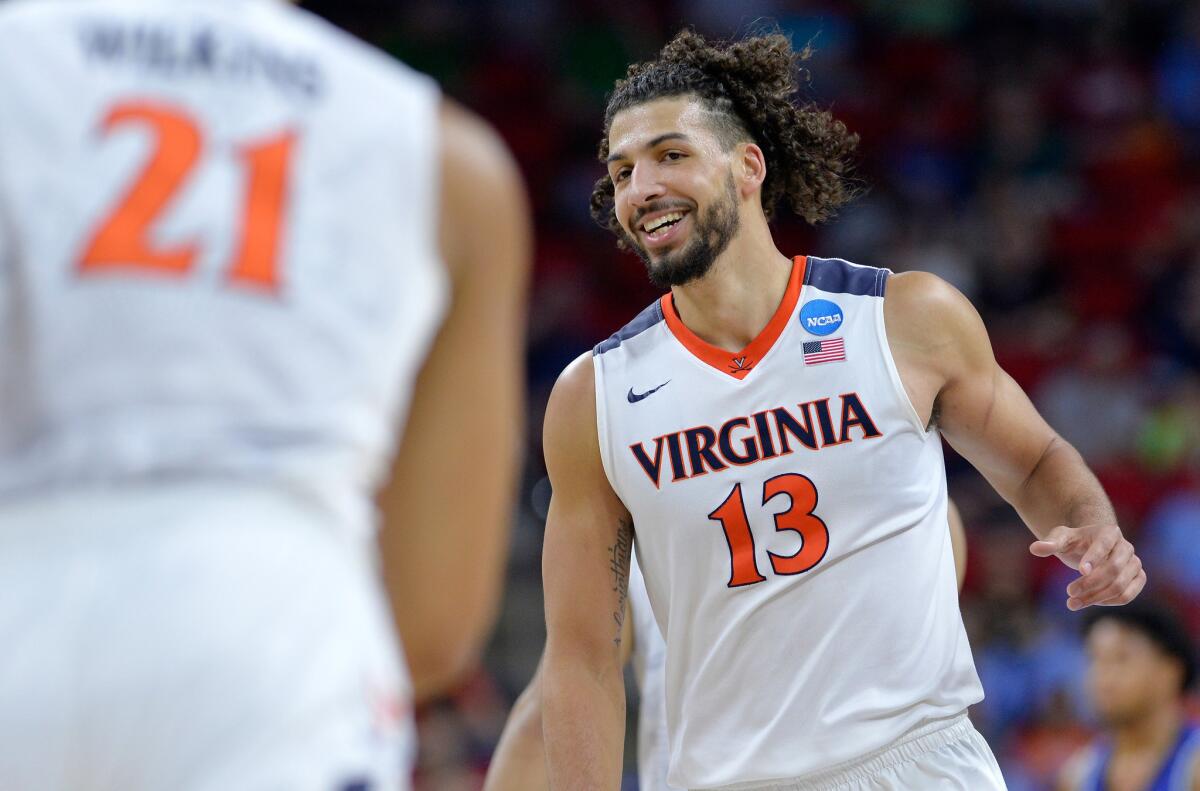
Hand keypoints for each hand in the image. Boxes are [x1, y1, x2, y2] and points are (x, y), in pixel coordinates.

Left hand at [1029, 524, 1145, 610]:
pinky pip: (1127, 595)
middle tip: (1068, 592)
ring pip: (1120, 585)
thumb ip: (1050, 543)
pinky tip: (1088, 602)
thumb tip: (1034, 549)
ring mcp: (1134, 563)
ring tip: (1072, 603)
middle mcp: (1126, 547)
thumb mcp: (1061, 538)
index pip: (1103, 546)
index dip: (1093, 558)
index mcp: (1109, 532)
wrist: (1093, 546)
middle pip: (1114, 569)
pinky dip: (1108, 602)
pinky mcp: (1138, 578)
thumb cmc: (1075, 541)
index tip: (1080, 571)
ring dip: (1096, 597)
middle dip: (1090, 583)